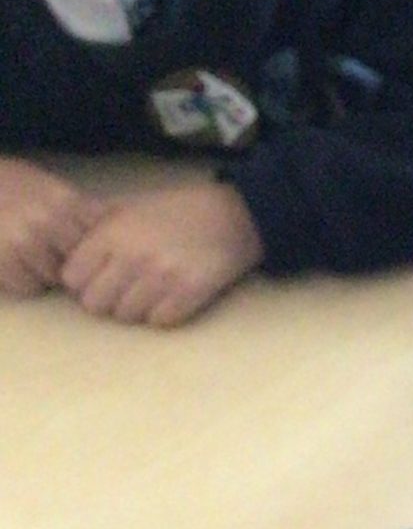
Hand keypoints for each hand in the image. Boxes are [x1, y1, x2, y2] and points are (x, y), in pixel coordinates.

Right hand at [0, 156, 101, 296]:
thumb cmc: (6, 186)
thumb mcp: (45, 185)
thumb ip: (77, 206)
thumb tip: (115, 222)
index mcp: (65, 201)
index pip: (100, 240)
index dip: (92, 249)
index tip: (84, 250)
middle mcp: (49, 221)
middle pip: (81, 264)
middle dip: (69, 264)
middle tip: (50, 254)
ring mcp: (25, 242)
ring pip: (55, 279)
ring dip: (44, 274)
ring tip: (25, 254)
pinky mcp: (4, 261)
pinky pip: (29, 288)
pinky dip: (21, 281)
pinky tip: (9, 263)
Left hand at [60, 181, 261, 326]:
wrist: (230, 216)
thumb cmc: (174, 211)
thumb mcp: (128, 207)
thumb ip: (96, 228)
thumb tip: (66, 254)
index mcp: (111, 234)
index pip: (72, 279)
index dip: (83, 282)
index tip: (98, 278)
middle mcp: (132, 256)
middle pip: (95, 304)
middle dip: (106, 301)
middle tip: (123, 290)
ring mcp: (161, 277)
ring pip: (126, 316)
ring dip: (135, 310)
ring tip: (149, 293)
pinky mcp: (188, 293)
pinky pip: (158, 322)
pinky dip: (162, 315)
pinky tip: (170, 298)